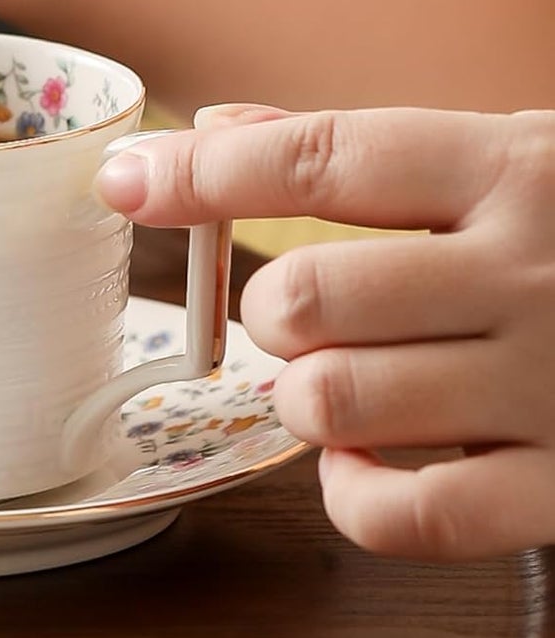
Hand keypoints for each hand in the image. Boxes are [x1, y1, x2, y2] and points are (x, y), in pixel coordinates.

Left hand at [95, 104, 554, 561]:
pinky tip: (365, 461)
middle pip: (308, 298)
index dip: (202, 172)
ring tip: (336, 383)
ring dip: (301, 397)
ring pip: (336, 400)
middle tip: (299, 319)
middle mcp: (531, 272)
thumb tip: (219, 123)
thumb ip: (360, 149)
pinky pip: (405, 514)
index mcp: (508, 168)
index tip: (124, 181)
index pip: (319, 159)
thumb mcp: (511, 158)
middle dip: (271, 317)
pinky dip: (352, 493)